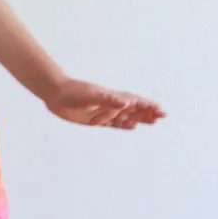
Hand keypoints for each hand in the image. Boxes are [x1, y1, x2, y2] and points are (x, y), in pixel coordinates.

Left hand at [43, 78, 165, 129]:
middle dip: (147, 112)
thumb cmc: (74, 91)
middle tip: (162, 116)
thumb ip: (110, 99)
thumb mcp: (93, 94)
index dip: (147, 106)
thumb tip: (128, 103)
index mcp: (112, 98)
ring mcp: (103, 112)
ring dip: (139, 119)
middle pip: (133, 109)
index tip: (161, 110)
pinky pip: (113, 124)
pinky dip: (123, 125)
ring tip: (152, 121)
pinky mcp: (94, 120)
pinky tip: (131, 127)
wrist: (56, 94)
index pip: (134, 102)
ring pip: (126, 116)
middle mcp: (110, 105)